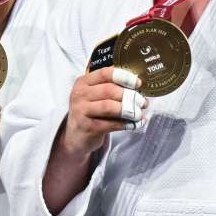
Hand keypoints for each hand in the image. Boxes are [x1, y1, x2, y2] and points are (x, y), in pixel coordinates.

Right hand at [42, 66, 143, 214]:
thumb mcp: (96, 100)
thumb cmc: (90, 117)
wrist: (70, 142)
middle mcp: (78, 95)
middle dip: (130, 97)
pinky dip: (125, 126)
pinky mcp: (85, 130)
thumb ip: (112, 90)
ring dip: (130, 111)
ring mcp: (79, 112)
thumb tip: (143, 87)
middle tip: (145, 103)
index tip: (139, 83)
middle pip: (110, 91)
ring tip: (141, 115)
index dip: (124, 77)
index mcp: (83, 83)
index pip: (105, 73)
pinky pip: (109, 125)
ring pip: (110, 107)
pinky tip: (134, 127)